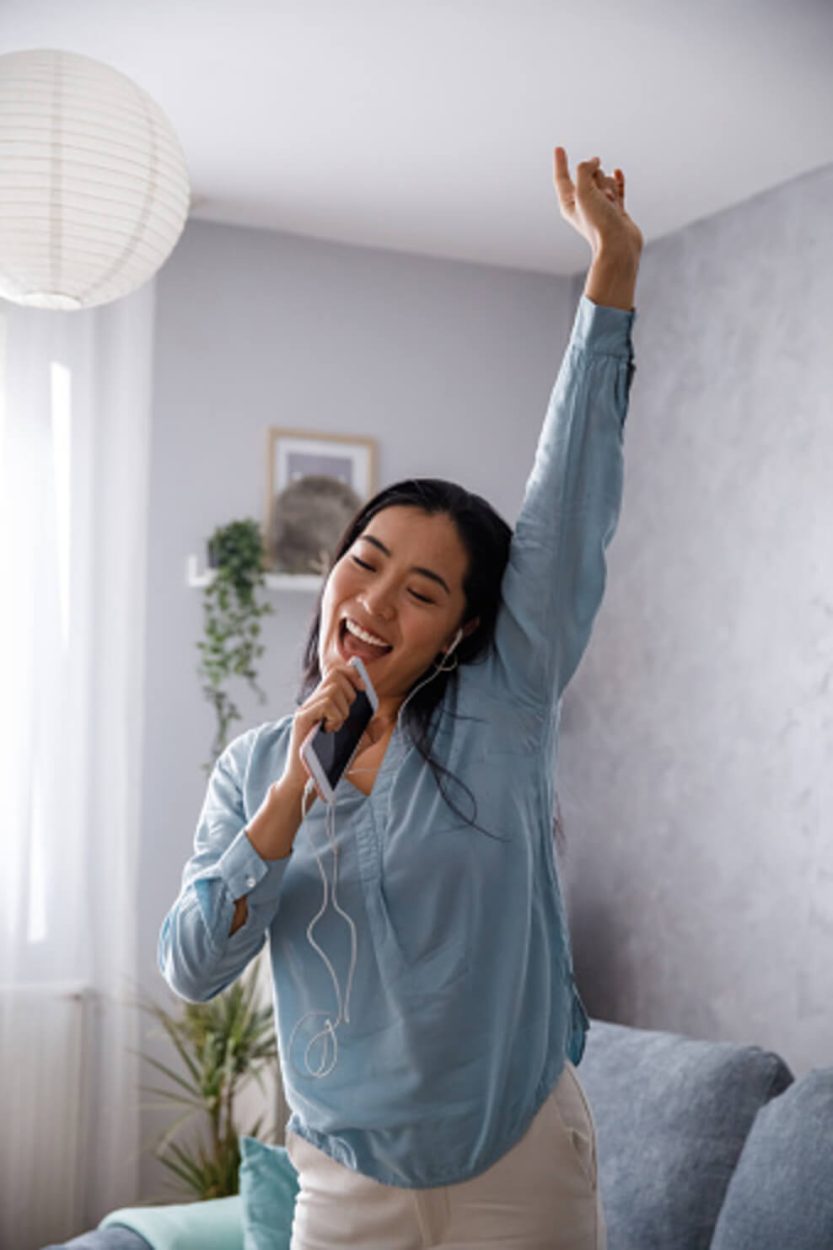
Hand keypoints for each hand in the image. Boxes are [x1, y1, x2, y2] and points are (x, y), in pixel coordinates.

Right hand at [281, 661, 384, 796]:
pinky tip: (330, 730)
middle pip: (336, 675)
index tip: (364, 687)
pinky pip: (325, 704)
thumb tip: (384, 720)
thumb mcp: (355, 746)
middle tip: (347, 715)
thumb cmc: (327, 762)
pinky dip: (335, 717)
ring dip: (343, 710)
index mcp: (324, 703)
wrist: (307, 782)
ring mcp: (307, 709)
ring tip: (337, 727)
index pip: (337, 672)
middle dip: (350, 692)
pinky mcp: (302, 718)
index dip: (352, 673)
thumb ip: (369, 733)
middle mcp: (314, 702)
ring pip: (333, 689)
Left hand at [553, 147, 643, 259]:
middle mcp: (583, 205)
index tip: (559, 148)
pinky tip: (617, 172)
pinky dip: (618, 181)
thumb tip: (595, 161)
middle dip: (597, 179)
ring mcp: (600, 207)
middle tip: (601, 197)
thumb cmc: (598, 222)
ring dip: (610, 186)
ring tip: (611, 204)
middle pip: (589, 175)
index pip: (562, 178)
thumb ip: (585, 170)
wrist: (619, 246)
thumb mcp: (583, 191)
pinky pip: (617, 188)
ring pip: (605, 181)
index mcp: (569, 204)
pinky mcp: (616, 210)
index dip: (560, 162)